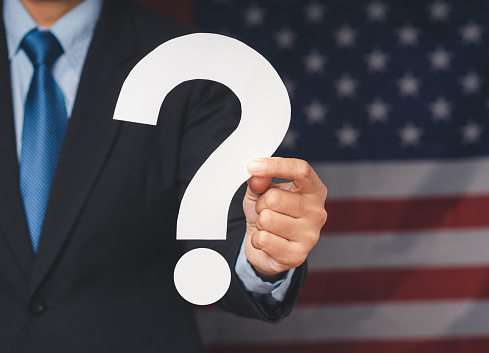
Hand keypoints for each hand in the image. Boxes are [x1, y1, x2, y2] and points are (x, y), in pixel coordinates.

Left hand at [243, 157, 326, 281]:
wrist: (268, 248)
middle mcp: (317, 212)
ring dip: (259, 223)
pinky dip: (257, 240)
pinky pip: (264, 240)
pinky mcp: (298, 256)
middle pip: (275, 197)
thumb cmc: (270, 214)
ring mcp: (310, 235)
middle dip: (260, 204)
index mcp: (314, 190)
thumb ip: (259, 181)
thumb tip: (256, 174)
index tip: (252, 165)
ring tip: (268, 226)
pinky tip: (267, 241)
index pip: (301, 170)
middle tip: (265, 210)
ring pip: (267, 219)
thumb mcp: (261, 192)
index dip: (275, 165)